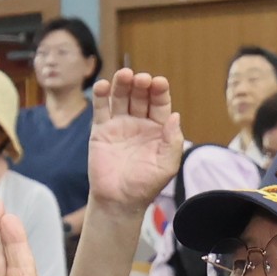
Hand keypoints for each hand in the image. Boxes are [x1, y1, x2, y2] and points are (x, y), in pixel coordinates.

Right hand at [84, 70, 185, 213]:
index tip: (159, 82)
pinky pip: (100, 109)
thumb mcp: (167, 164)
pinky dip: (100, 96)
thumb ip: (173, 140)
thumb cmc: (146, 184)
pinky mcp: (101, 130)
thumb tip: (175, 116)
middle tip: (141, 78)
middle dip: (141, 85)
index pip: (160, 103)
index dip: (159, 91)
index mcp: (158, 129)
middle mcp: (139, 123)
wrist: (120, 200)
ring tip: (124, 75)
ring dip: (122, 84)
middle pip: (140, 96)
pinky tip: (103, 85)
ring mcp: (119, 125)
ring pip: (120, 98)